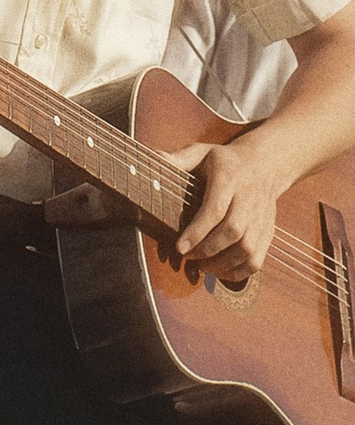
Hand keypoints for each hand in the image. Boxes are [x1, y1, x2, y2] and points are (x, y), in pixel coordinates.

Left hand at [169, 135, 284, 284]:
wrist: (266, 164)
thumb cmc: (225, 161)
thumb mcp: (202, 152)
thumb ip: (180, 158)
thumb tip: (155, 157)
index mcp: (230, 179)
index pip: (215, 209)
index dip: (197, 231)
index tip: (179, 248)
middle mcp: (249, 199)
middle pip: (232, 232)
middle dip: (207, 250)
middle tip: (187, 257)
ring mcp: (261, 218)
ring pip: (248, 249)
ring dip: (223, 264)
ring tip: (201, 266)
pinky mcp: (268, 231)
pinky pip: (258, 258)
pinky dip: (239, 271)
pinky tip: (220, 271)